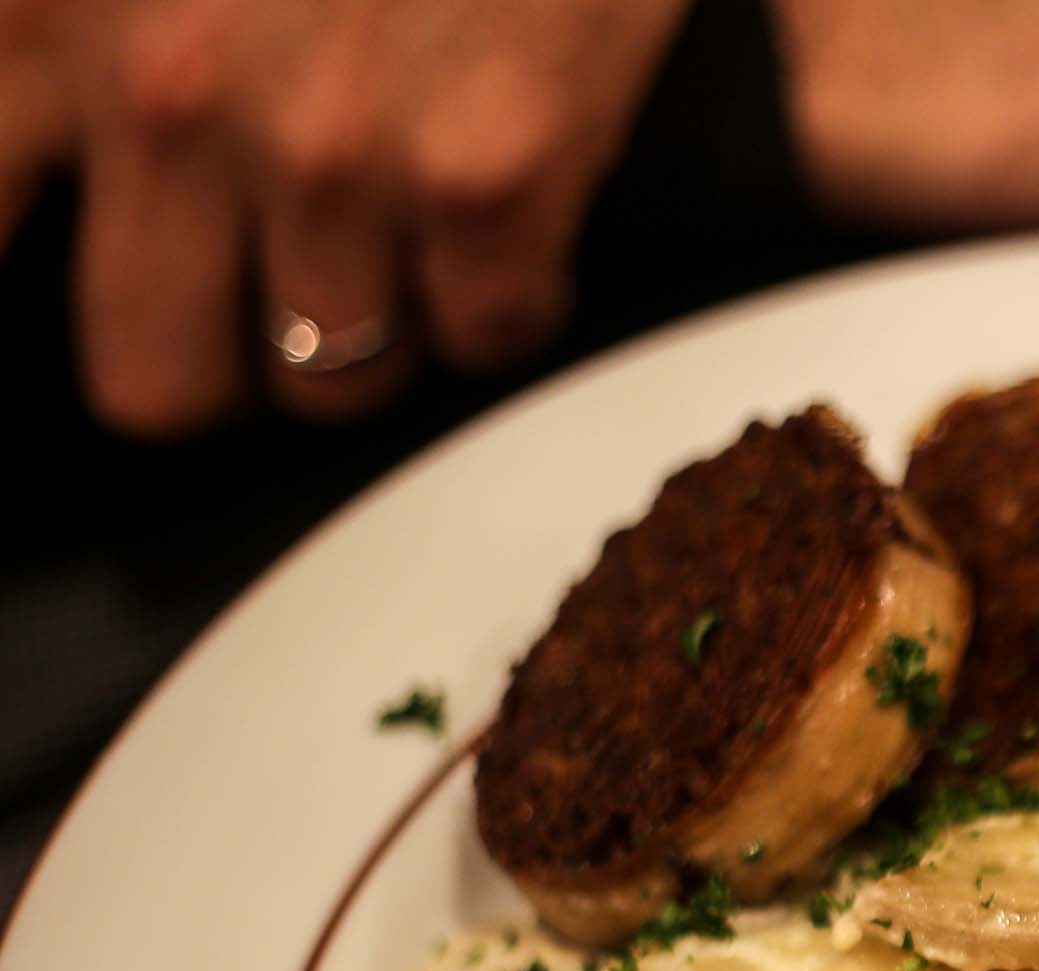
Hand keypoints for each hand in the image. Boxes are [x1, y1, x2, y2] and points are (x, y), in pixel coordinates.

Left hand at [55, 0, 687, 435]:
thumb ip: (42, 38)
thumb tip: (39, 137)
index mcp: (47, 12)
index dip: (35, 281)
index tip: (92, 266)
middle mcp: (169, 99)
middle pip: (156, 381)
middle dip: (215, 344)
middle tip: (260, 278)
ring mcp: (331, 154)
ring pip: (336, 378)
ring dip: (374, 314)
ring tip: (401, 210)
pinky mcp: (487, 178)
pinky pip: (488, 332)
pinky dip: (506, 284)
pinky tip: (502, 191)